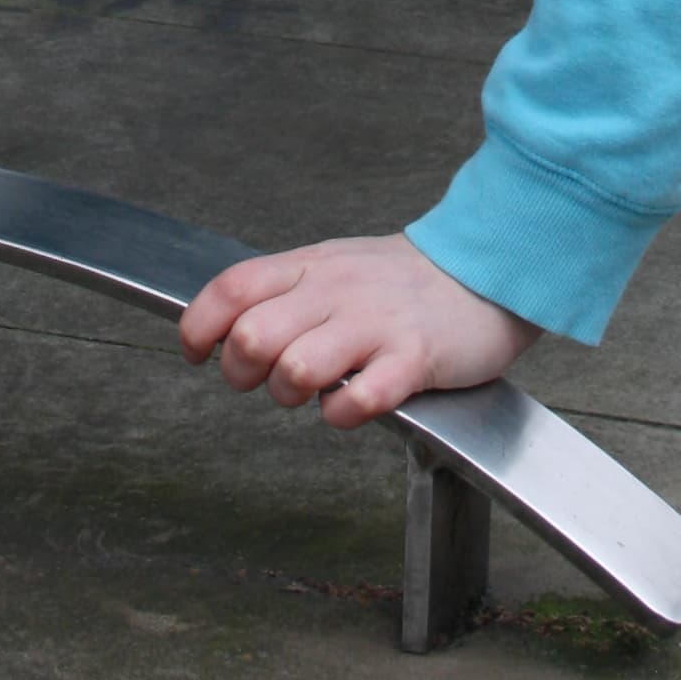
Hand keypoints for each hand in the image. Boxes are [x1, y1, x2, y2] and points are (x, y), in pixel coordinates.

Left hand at [178, 233, 534, 428]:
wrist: (485, 269)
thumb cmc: (402, 280)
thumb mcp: (333, 267)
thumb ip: (282, 292)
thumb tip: (223, 327)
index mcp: (310, 266)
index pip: (232, 288)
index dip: (198, 326)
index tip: (195, 352)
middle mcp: (335, 291)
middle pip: (251, 336)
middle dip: (241, 372)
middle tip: (262, 380)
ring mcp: (374, 324)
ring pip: (296, 369)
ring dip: (290, 394)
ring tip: (314, 392)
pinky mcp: (413, 358)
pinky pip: (360, 398)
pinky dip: (345, 413)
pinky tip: (354, 404)